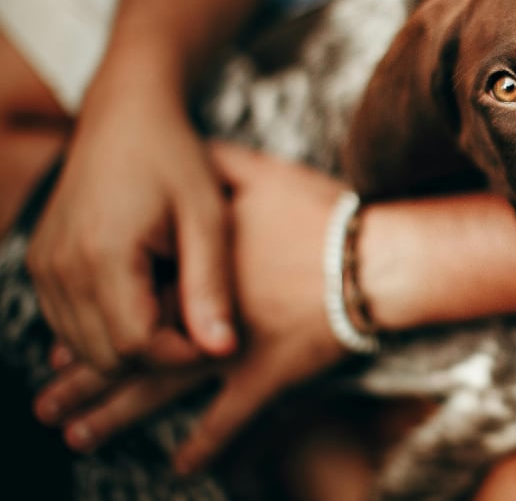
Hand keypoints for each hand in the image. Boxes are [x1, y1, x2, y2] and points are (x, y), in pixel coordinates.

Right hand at [26, 0, 261, 373]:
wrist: (125, 116)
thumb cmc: (174, 159)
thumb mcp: (207, 217)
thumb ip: (211, 286)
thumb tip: (222, 350)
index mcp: (102, 255)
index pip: (134, 346)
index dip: (179, 355)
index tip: (215, 336)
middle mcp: (59, 267)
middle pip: (103, 355)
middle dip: (156, 354)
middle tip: (198, 320)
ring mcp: (42, 267)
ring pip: (82, 346)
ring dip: (130, 342)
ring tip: (174, 302)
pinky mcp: (40, 265)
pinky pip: (69, 322)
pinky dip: (106, 325)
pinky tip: (147, 295)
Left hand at [35, 143, 349, 472]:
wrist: (371, 258)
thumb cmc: (321, 213)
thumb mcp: (264, 172)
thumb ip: (219, 160)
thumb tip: (190, 146)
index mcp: (190, 271)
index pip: (124, 304)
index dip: (88, 329)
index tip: (56, 350)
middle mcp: (197, 316)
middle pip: (127, 354)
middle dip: (84, 383)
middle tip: (47, 405)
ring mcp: (230, 349)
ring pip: (161, 392)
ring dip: (118, 418)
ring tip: (79, 436)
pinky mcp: (267, 374)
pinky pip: (230, 419)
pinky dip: (206, 445)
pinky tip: (182, 466)